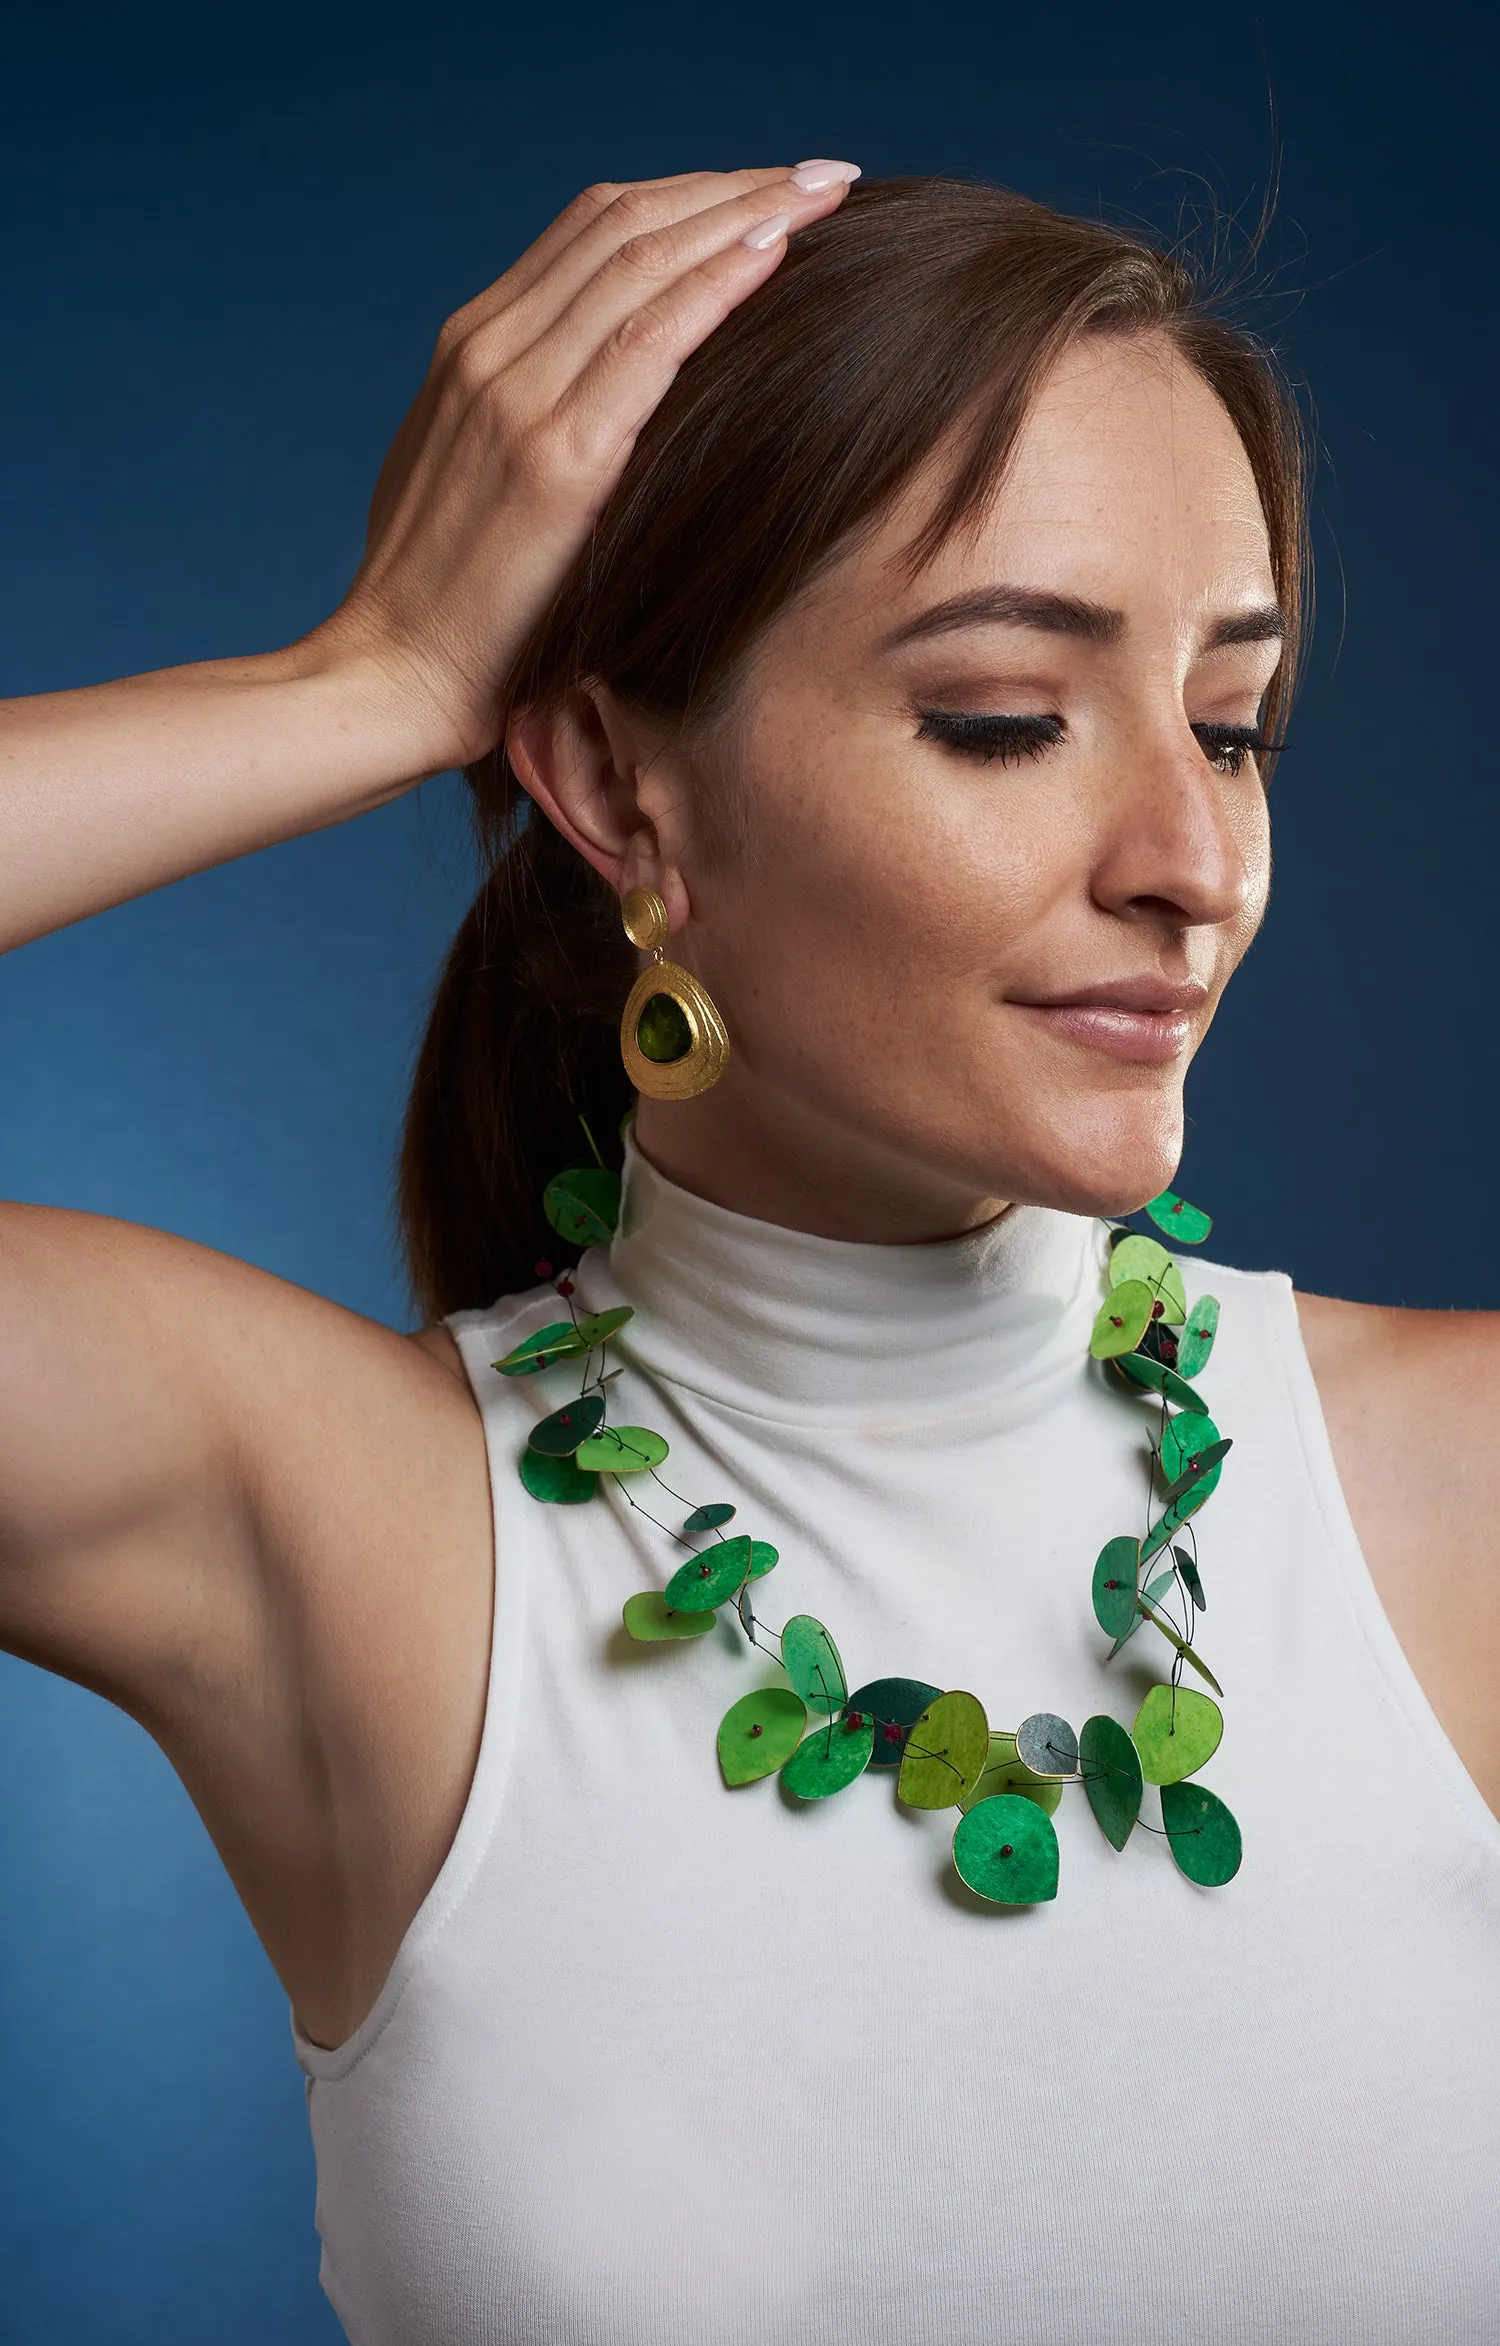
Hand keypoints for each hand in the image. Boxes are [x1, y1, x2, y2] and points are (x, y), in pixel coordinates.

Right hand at [321, 162, 859, 772]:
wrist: (387, 681)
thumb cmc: (445, 616)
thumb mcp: (475, 491)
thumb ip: (526, 433)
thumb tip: (602, 425)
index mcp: (472, 351)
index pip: (591, 232)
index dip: (687, 198)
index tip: (767, 194)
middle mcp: (490, 350)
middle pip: (626, 222)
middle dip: (734, 187)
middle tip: (824, 173)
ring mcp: (518, 396)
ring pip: (645, 259)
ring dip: (747, 213)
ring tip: (828, 191)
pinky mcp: (555, 457)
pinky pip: (652, 338)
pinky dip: (720, 282)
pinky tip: (781, 251)